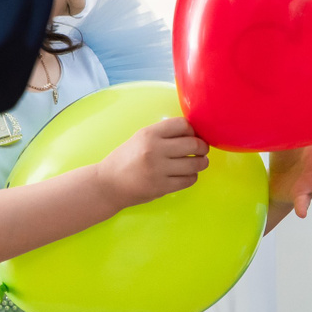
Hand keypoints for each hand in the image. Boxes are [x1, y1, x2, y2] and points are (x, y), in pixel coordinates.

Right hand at [95, 117, 209, 207]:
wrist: (108, 184)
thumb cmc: (127, 159)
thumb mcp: (141, 138)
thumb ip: (164, 134)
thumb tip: (194, 132)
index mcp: (149, 134)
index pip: (183, 124)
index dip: (192, 130)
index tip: (192, 136)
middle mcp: (154, 150)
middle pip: (194, 144)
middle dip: (203, 147)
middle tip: (202, 150)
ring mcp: (158, 170)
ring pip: (195, 164)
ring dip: (201, 163)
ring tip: (199, 162)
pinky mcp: (161, 187)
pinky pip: (189, 180)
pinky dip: (192, 177)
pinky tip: (186, 175)